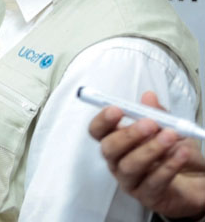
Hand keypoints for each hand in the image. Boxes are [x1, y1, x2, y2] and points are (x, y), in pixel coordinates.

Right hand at [89, 91, 204, 218]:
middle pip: (109, 149)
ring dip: (150, 149)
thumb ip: (157, 114)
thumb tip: (148, 96)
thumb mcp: (169, 129)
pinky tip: (181, 154)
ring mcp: (131, 181)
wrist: (198, 180)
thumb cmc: (177, 154)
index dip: (102, 120)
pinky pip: (154, 182)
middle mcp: (119, 161)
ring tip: (170, 137)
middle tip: (149, 124)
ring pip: (129, 166)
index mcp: (118, 142)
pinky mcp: (148, 197)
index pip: (98, 131)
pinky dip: (168, 165)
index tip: (116, 109)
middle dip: (128, 134)